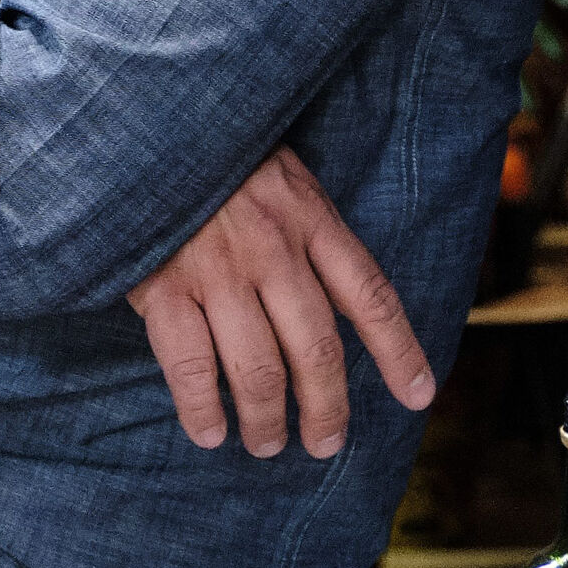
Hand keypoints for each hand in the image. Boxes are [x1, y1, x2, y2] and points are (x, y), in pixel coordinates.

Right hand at [126, 148, 436, 457]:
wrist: (148, 122)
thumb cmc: (219, 158)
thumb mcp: (283, 177)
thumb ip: (309, 232)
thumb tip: (341, 304)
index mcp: (310, 217)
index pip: (370, 295)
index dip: (399, 351)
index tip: (418, 396)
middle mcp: (273, 248)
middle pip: (317, 349)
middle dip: (327, 409)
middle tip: (324, 443)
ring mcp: (217, 269)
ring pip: (258, 369)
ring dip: (266, 420)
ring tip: (266, 444)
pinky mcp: (163, 285)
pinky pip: (190, 365)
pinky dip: (202, 409)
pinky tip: (209, 432)